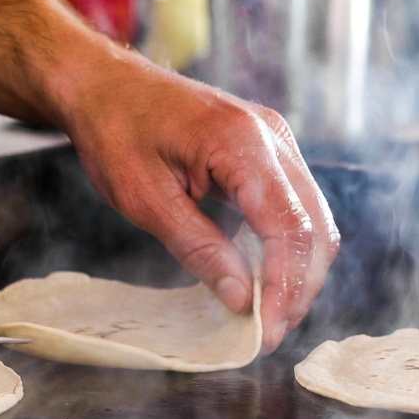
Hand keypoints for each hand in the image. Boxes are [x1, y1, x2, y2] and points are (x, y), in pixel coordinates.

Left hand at [57, 54, 339, 352]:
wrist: (104, 83)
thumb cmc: (116, 131)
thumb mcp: (146, 199)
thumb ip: (199, 248)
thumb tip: (241, 299)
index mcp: (243, 143)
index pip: (289, 227)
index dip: (285, 287)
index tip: (267, 333)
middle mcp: (273, 137)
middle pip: (315, 226)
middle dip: (299, 287)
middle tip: (269, 334)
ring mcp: (276, 141)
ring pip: (313, 218)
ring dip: (297, 271)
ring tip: (268, 315)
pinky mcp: (268, 150)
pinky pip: (294, 206)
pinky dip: (285, 248)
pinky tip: (261, 279)